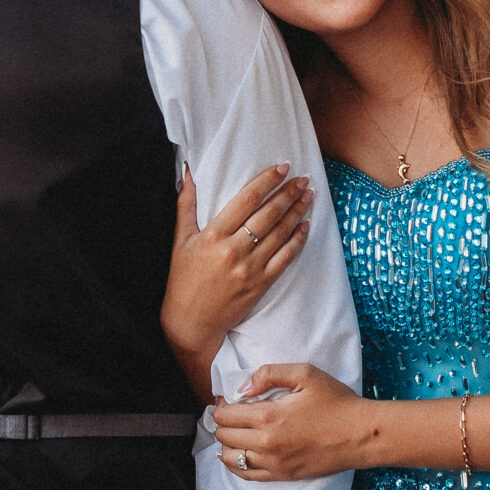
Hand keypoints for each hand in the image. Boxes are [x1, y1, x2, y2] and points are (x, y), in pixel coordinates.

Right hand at [162, 164, 312, 398]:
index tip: (282, 167)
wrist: (191, 322)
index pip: (246, 199)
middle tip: (303, 178)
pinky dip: (298, 240)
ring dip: (297, 211)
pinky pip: (285, 258)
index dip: (267, 181)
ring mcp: (250, 269)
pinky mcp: (261, 284)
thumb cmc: (183, 279)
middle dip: (288, 193)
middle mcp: (233, 250)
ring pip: (280, 233)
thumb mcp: (180, 239)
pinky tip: (306, 225)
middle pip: (268, 214)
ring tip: (309, 195)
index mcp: (213, 236)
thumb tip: (188, 170)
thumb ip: (186, 203)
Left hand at [210, 363, 370, 480]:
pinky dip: (236, 464)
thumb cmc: (336, 401)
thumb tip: (242, 388)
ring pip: (230, 458)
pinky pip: (246, 475)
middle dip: (222, 422)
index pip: (224, 414)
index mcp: (268, 416)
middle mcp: (266, 443)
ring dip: (226, 443)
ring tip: (235, 431)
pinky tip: (240, 453)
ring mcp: (273, 463)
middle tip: (232, 412)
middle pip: (223, 435)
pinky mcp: (282, 475)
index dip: (222, 404)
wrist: (361, 434)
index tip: (229, 398)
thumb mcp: (305, 374)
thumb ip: (269, 374)